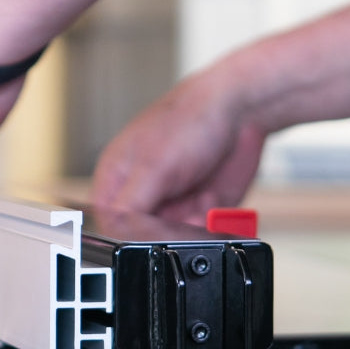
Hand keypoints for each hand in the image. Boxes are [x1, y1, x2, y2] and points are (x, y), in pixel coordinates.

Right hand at [90, 63, 265, 225]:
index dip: (125, 232)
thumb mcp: (152, 166)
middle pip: (141, 234)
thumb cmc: (191, 119)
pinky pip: (197, 233)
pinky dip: (206, 224)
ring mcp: (171, 202)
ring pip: (171, 237)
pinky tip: (210, 202)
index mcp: (117, 177)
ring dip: (187, 228)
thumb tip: (115, 232)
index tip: (146, 232)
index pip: (108, 221)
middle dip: (163, 230)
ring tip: (199, 202)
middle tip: (179, 217)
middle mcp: (143, 193)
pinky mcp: (197, 210)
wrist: (241, 111)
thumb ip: (130, 204)